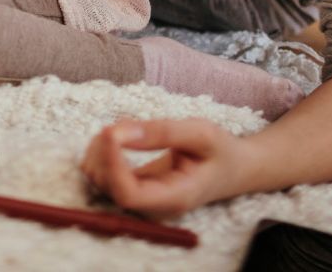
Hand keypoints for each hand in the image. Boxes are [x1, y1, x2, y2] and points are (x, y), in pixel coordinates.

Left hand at [80, 118, 252, 215]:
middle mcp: (155, 205)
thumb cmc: (220, 150)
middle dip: (102, 155)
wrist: (234, 167)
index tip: (110, 132)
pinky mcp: (136, 188)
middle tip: (113, 126)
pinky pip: (105, 176)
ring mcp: (144, 199)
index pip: (128, 195)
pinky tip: (115, 139)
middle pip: (109, 189)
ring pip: (101, 182)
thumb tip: (120, 133)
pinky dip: (100, 155)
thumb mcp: (200, 133)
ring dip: (97, 153)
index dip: (112, 164)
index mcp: (175, 197)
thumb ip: (162, 132)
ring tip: (115, 130)